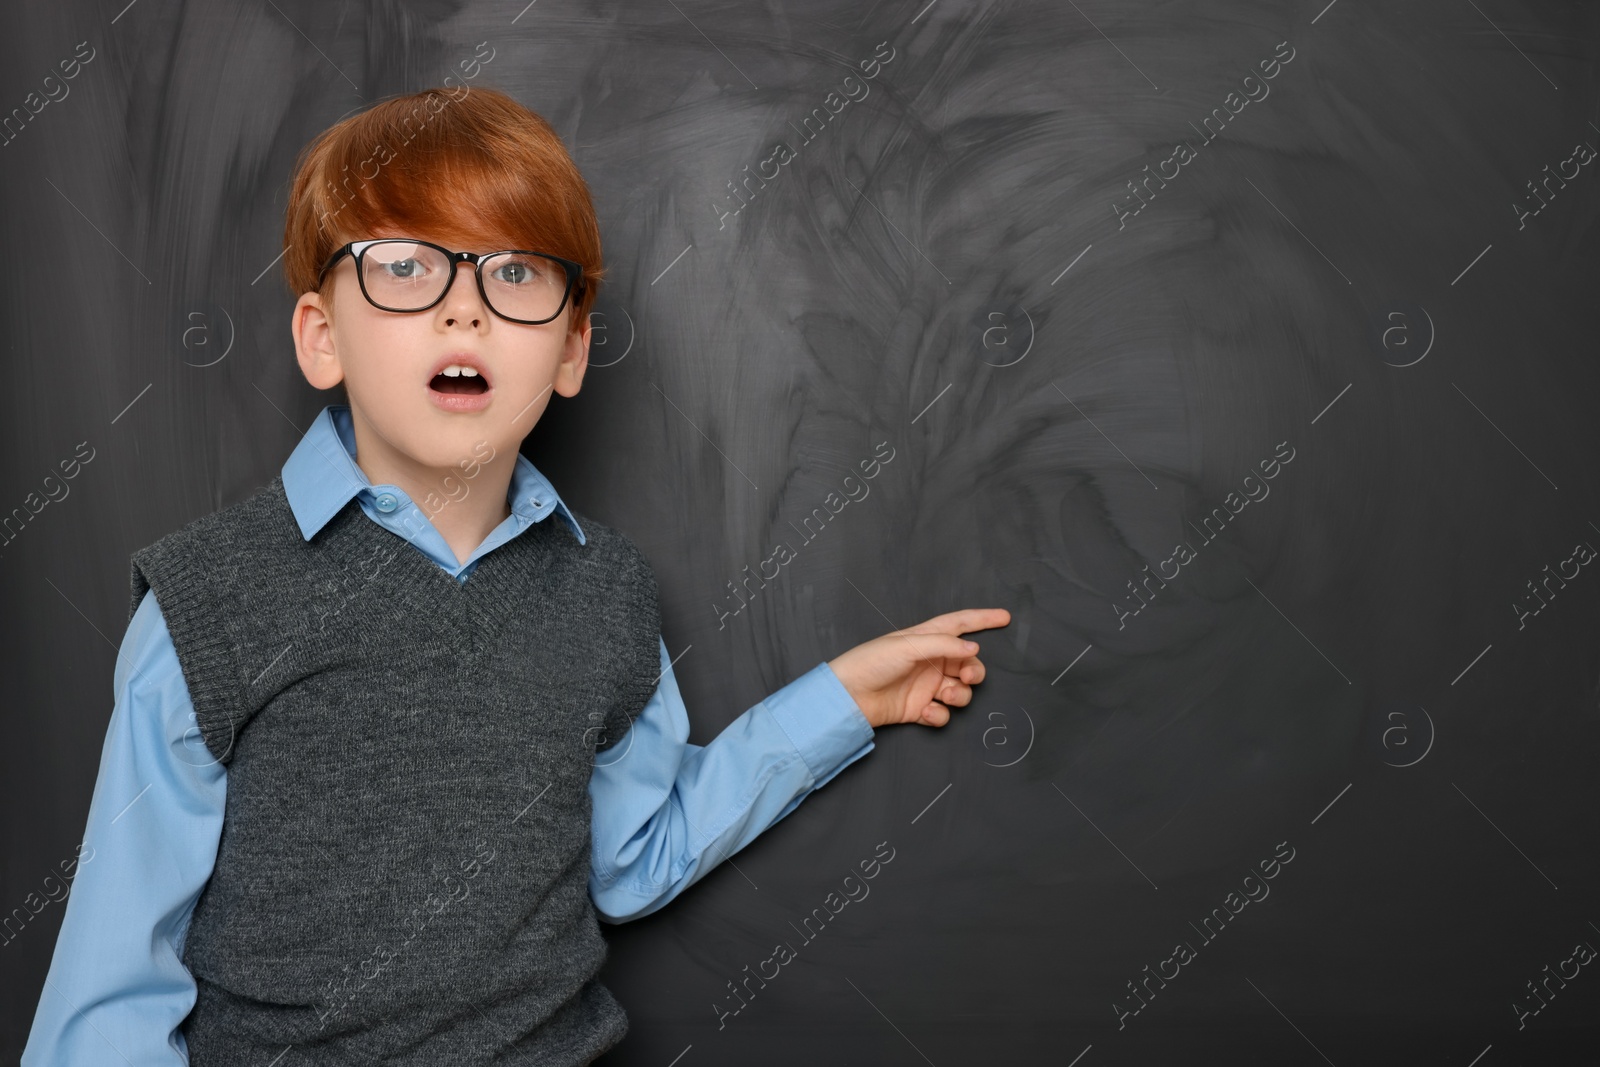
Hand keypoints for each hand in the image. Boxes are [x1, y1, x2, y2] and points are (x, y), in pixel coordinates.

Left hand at [827, 609, 1010, 728]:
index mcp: (926, 639)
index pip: (960, 624)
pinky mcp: (920, 708)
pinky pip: (943, 713)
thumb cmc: (871, 662)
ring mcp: (926, 686)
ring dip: (959, 694)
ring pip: (960, 690)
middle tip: (968, 676)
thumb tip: (972, 647)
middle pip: (968, 663)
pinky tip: (926, 712)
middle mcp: (930, 661)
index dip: (983, 619)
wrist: (849, 696)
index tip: (1005, 617)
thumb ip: (944, 644)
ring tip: (944, 695)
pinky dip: (939, 715)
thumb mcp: (908, 645)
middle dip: (974, 670)